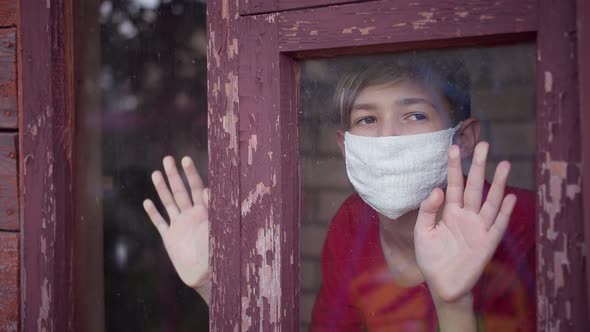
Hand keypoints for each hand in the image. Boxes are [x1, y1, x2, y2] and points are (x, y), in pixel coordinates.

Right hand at [143, 156, 209, 300]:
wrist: (206, 274)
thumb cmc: (217, 252)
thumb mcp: (217, 228)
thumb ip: (213, 209)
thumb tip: (209, 190)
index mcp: (203, 212)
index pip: (196, 187)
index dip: (191, 174)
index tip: (185, 159)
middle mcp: (190, 216)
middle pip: (180, 191)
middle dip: (174, 175)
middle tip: (167, 159)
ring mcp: (179, 226)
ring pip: (168, 203)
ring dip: (162, 188)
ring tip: (156, 173)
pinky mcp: (170, 238)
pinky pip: (160, 223)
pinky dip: (153, 213)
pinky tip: (147, 202)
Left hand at [414, 142, 516, 302]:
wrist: (442, 285)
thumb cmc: (431, 258)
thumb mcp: (422, 232)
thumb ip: (428, 210)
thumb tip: (438, 189)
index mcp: (450, 212)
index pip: (453, 184)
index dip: (454, 166)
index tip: (454, 146)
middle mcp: (466, 216)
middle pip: (474, 186)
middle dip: (478, 166)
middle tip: (484, 144)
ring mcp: (478, 229)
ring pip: (490, 202)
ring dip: (498, 184)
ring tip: (505, 164)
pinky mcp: (487, 244)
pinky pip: (497, 225)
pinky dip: (504, 212)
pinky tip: (510, 198)